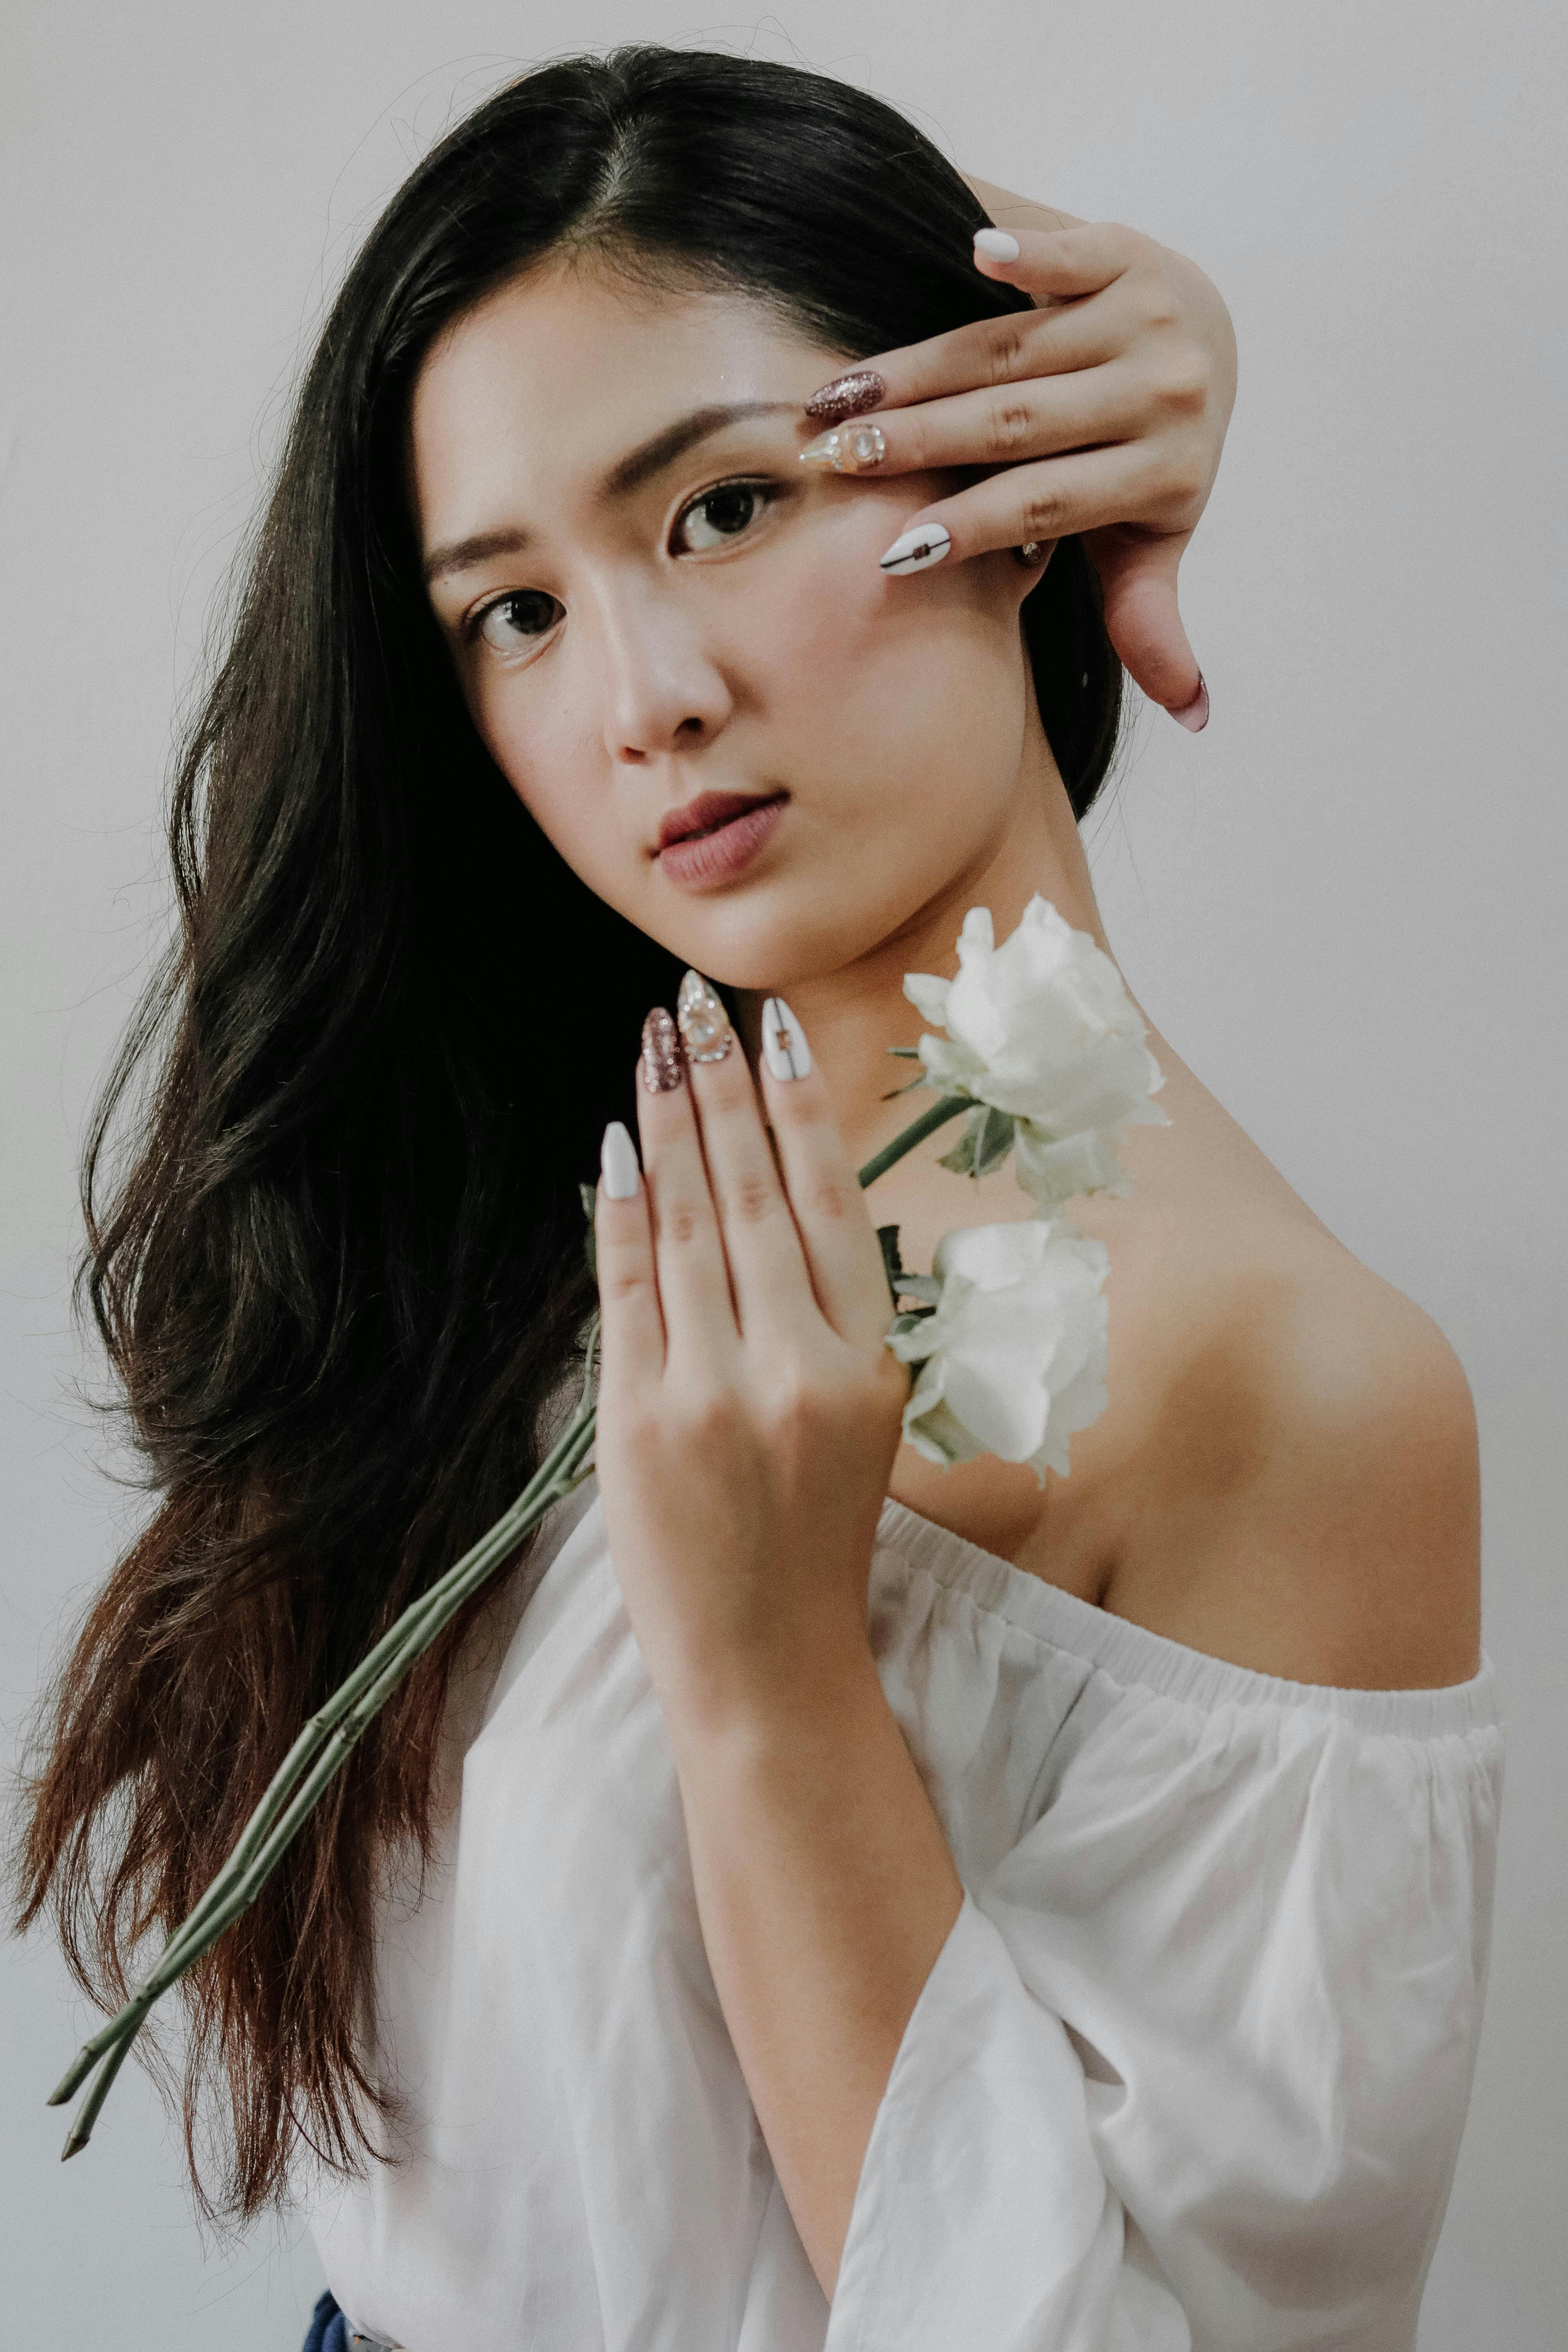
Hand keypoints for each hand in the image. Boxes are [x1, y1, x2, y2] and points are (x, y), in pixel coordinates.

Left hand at [591, 995, 910, 1733]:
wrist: (768, 1664)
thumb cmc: (817, 1537)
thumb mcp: (864, 1418)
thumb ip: (830, 1313)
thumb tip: (776, 1188)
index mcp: (868, 1364)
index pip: (834, 1203)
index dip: (800, 1108)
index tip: (774, 1032)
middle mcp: (799, 1370)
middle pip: (756, 1195)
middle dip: (722, 1086)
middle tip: (699, 1003)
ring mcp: (715, 1396)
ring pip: (690, 1225)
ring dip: (669, 1124)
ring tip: (656, 1047)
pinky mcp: (641, 1425)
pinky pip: (627, 1290)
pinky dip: (621, 1210)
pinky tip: (617, 1144)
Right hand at [804, 211, 1236, 724]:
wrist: (1212, 338)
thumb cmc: (1156, 457)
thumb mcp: (1153, 541)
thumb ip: (1152, 618)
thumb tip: (1193, 718)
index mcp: (1165, 473)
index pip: (1045, 502)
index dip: (968, 526)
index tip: (890, 550)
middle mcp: (1163, 390)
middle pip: (1015, 421)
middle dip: (917, 442)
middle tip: (835, 462)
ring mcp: (1146, 316)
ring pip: (1011, 349)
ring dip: (917, 370)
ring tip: (839, 399)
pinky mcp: (1128, 253)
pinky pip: (1067, 256)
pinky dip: (1025, 255)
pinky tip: (972, 251)